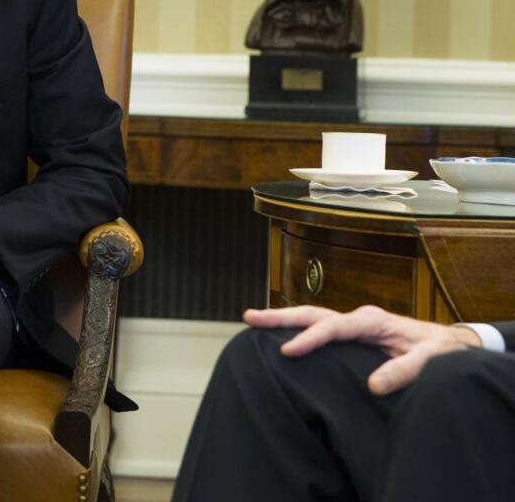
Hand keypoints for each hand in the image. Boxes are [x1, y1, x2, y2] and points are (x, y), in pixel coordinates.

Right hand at [244, 305, 481, 394]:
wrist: (450, 343)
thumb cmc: (440, 352)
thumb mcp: (430, 361)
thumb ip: (404, 371)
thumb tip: (374, 385)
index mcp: (372, 320)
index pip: (333, 327)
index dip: (310, 339)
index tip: (288, 351)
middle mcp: (357, 318)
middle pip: (313, 313)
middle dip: (280, 316)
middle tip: (249, 317)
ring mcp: (352, 325)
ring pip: (311, 318)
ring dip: (283, 319)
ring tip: (253, 321)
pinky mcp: (350, 334)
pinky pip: (318, 328)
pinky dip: (296, 329)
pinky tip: (279, 336)